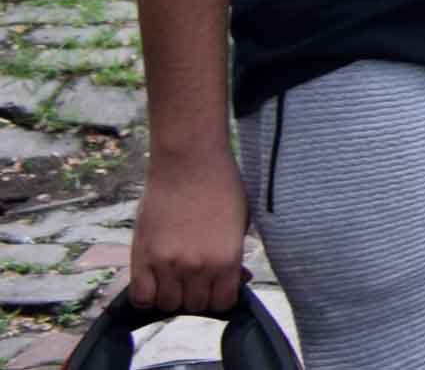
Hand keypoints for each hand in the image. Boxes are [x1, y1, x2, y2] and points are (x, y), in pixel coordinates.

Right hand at [129, 151, 251, 316]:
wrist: (190, 162)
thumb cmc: (221, 187)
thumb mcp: (240, 224)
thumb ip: (235, 257)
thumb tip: (237, 280)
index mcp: (227, 259)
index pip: (223, 303)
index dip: (220, 297)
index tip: (216, 288)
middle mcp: (197, 268)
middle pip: (195, 306)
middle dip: (197, 296)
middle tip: (195, 280)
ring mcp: (167, 264)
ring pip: (167, 305)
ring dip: (172, 296)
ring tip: (175, 278)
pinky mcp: (142, 257)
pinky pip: (140, 297)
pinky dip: (147, 295)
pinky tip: (155, 281)